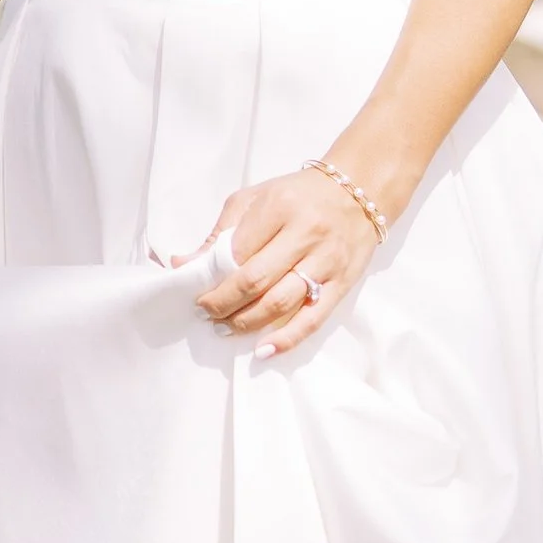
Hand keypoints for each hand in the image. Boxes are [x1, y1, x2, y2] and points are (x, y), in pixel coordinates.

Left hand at [187, 168, 379, 357]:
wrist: (358, 192)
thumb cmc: (299, 196)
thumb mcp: (255, 199)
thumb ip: (220, 232)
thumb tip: (184, 264)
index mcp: (279, 207)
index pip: (236, 252)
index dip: (212, 278)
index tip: (196, 291)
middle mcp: (305, 234)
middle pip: (255, 281)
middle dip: (224, 304)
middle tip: (207, 313)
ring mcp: (326, 261)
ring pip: (280, 303)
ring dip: (247, 322)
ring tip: (226, 327)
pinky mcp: (342, 283)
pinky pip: (313, 318)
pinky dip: (287, 339)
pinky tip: (264, 350)